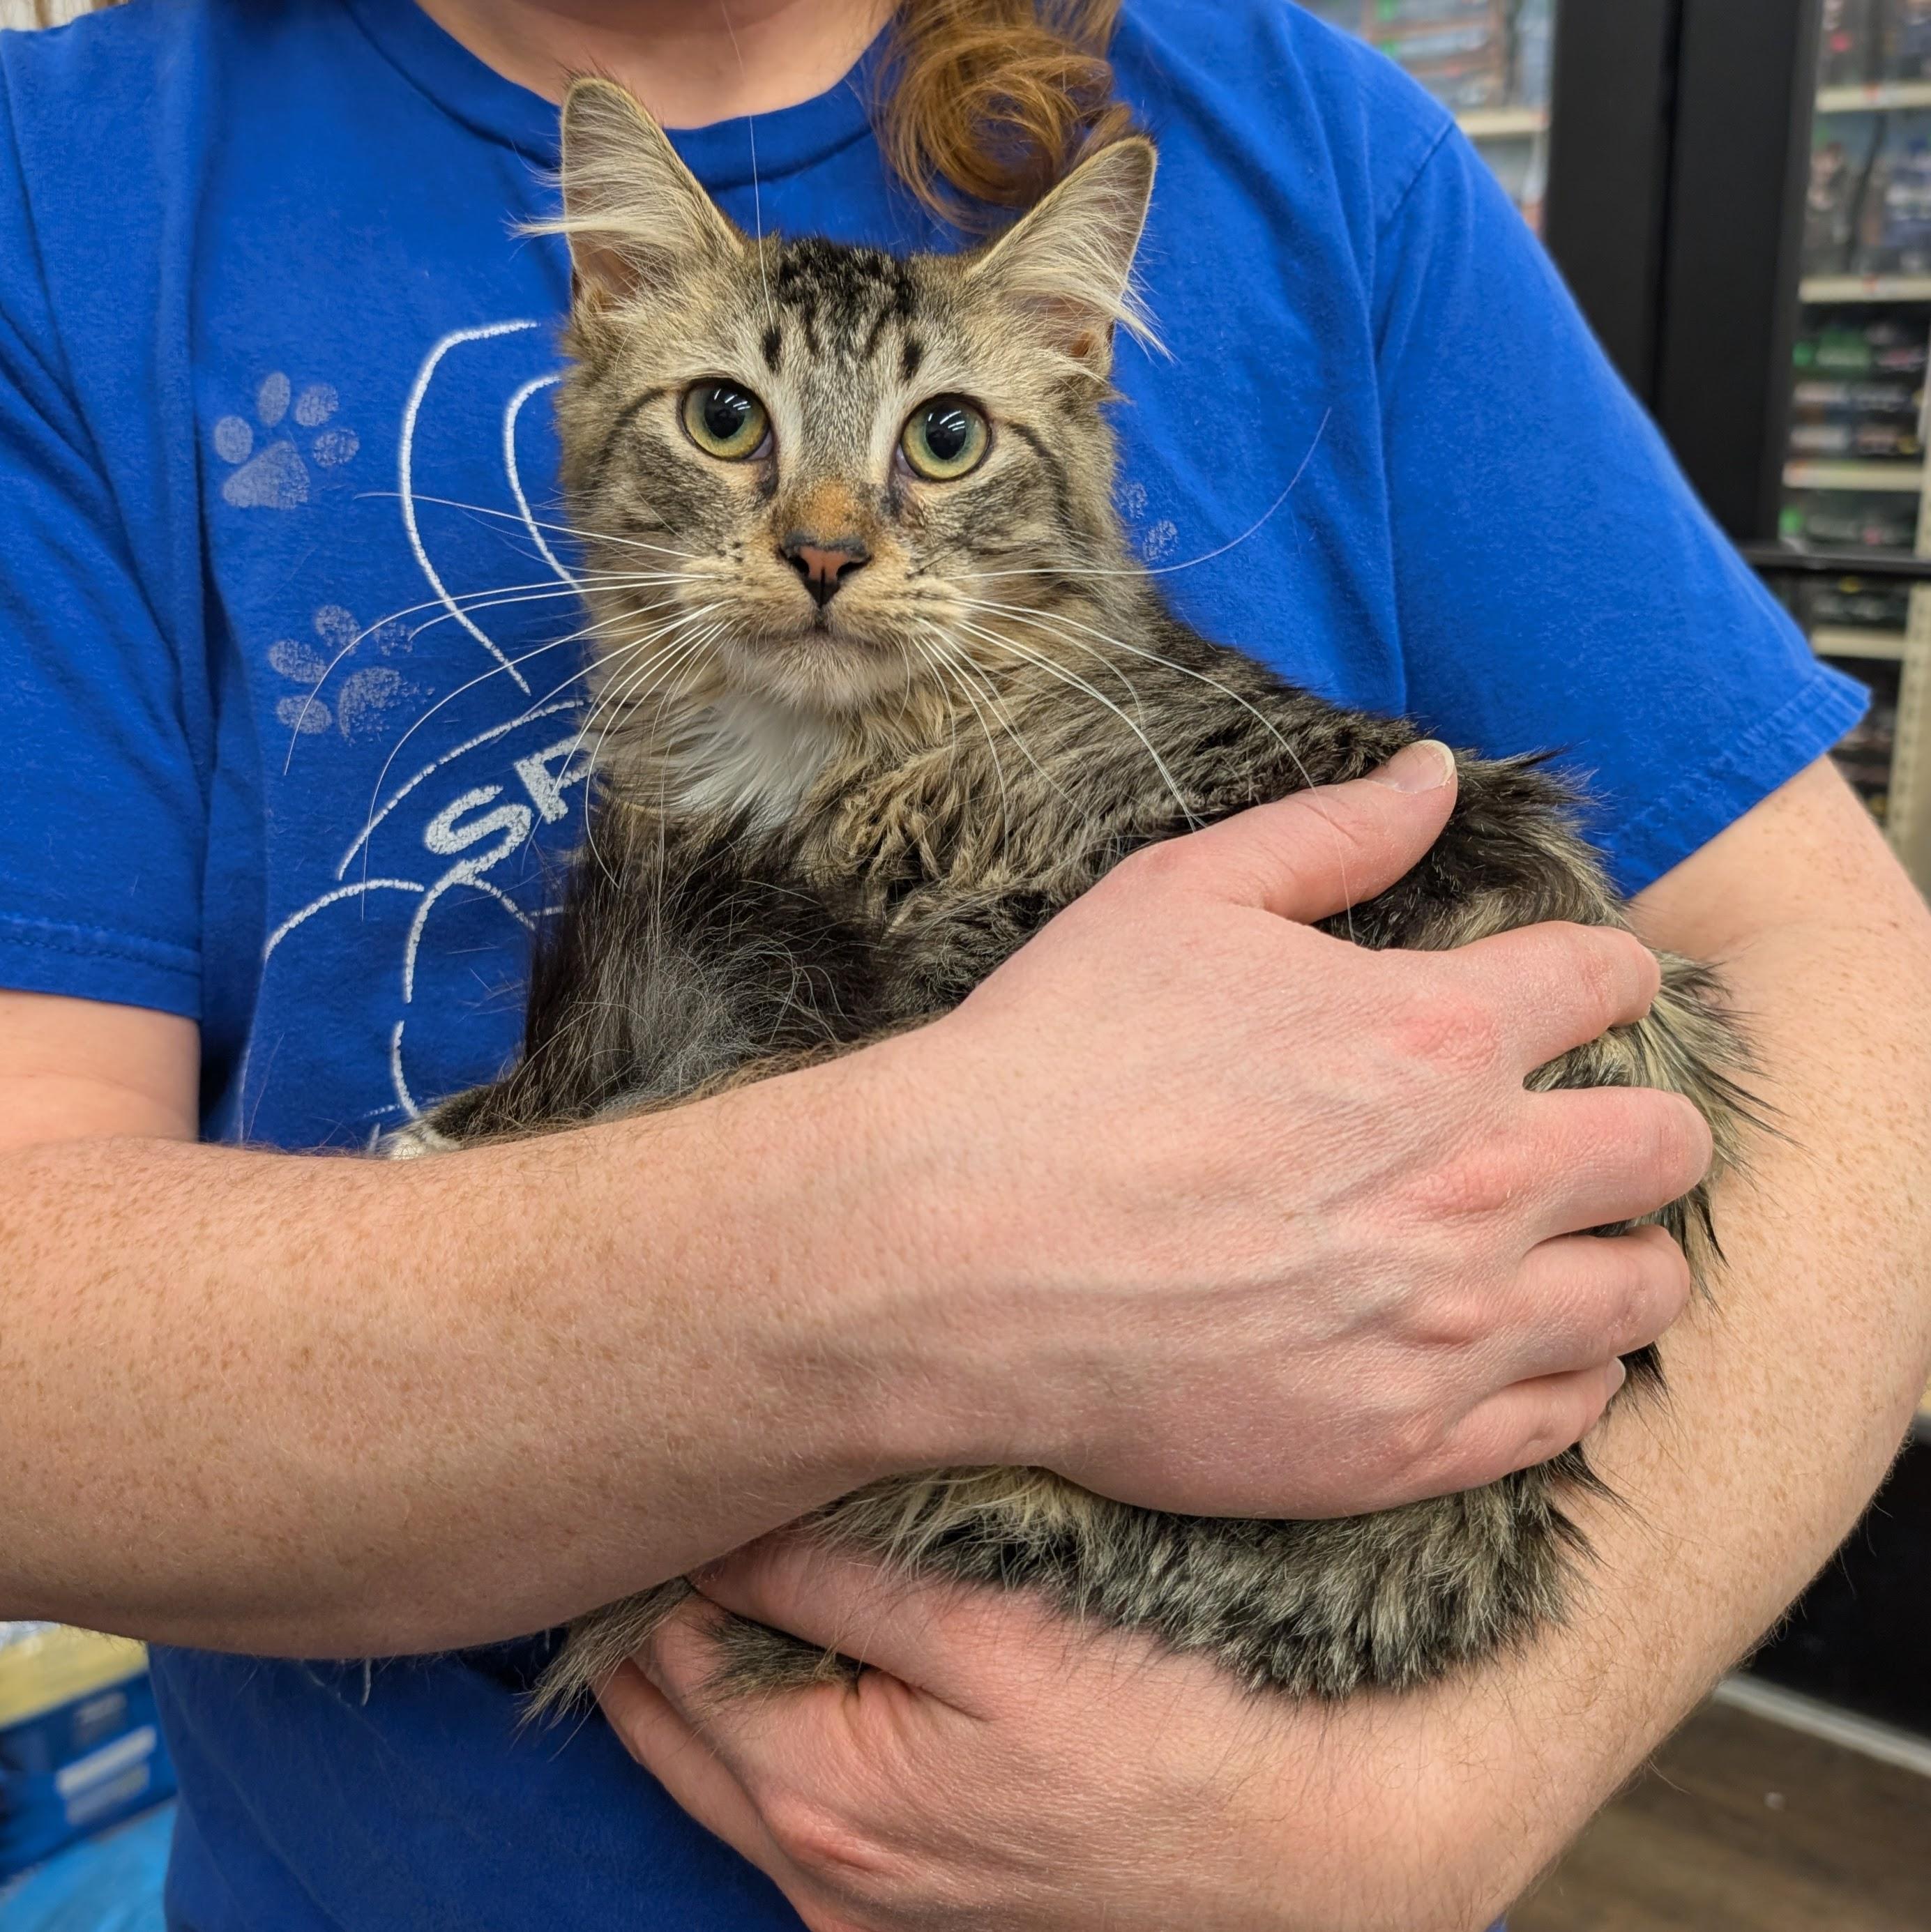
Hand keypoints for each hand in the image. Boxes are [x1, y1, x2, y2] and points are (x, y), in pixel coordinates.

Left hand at [600, 1537, 1326, 1931]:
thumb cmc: (1170, 1732)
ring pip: (722, 1769)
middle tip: (663, 1505)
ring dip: (701, 1672)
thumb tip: (722, 1527)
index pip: (669, 1658)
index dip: (659, 1557)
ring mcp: (863, 1908)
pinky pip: (787, 1811)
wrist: (1310, 1855)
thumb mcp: (1002, 1636)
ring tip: (715, 1559)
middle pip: (674, 1726)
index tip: (661, 1471)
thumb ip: (845, 1583)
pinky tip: (794, 1651)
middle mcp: (818, 1875)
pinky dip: (763, 1728)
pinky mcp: (911, 1912)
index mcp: (821, 1801)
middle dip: (656, 1618)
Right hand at [860, 740, 1708, 1518]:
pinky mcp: (1405, 1442)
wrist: (950, 1256)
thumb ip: (1329, 834)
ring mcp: (1451, 1324)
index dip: (1603, 977)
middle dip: (1640, 1122)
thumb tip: (1437, 774)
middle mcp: (1477, 1179)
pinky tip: (1510, 1348)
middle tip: (1580, 1131)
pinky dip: (1564, 1374)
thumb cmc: (1057, 1064)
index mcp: (1436, 1032)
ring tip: (1561, 1249)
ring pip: (1645, 1289)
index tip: (1576, 996)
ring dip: (1620, 1253)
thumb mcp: (1179, 898)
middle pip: (1668, 1144)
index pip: (1610, 981)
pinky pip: (1570, 1416)